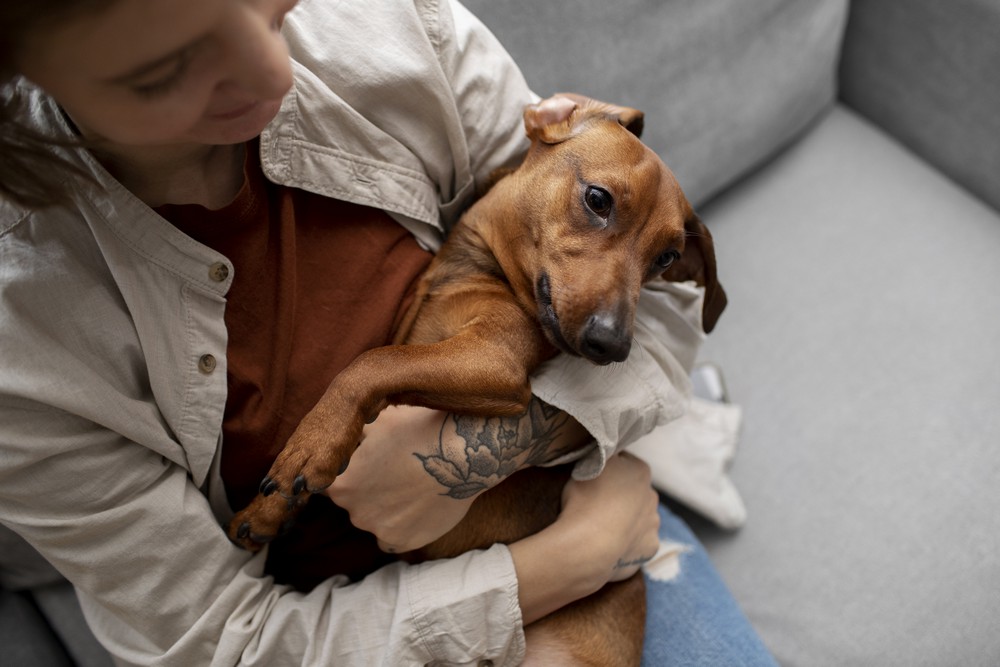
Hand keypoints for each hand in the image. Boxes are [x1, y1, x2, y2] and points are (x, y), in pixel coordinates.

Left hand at [327, 399, 590, 552]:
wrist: (461, 453)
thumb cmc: (418, 428)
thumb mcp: (375, 420)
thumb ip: (351, 434)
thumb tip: (338, 433)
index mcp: (339, 480)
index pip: (332, 480)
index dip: (352, 468)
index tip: (371, 460)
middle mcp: (351, 510)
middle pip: (353, 501)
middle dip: (369, 488)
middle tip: (396, 469)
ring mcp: (377, 529)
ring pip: (374, 518)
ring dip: (388, 506)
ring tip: (413, 484)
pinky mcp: (401, 542)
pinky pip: (394, 536)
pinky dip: (404, 524)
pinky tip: (419, 504)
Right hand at [509, 452, 660, 623]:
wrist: (587, 546)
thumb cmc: (584, 500)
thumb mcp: (586, 464)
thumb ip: (601, 455)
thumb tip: (607, 452)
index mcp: (640, 471)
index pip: (624, 462)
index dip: (608, 469)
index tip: (593, 478)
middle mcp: (652, 496)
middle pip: (634, 491)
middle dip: (620, 494)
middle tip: (595, 503)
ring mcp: (653, 524)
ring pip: (639, 517)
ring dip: (626, 519)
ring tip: (602, 527)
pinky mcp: (650, 549)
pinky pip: (638, 542)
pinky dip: (627, 542)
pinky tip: (611, 544)